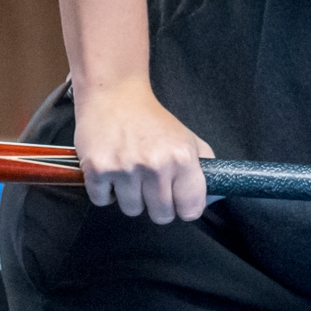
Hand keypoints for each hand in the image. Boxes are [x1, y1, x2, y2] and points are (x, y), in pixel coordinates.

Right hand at [72, 79, 214, 223]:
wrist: (115, 95)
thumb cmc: (152, 119)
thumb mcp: (188, 138)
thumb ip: (206, 167)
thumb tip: (214, 197)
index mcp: (181, 158)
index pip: (190, 210)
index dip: (184, 208)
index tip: (178, 201)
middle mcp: (155, 166)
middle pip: (161, 216)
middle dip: (157, 204)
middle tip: (151, 183)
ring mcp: (124, 169)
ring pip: (132, 210)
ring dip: (130, 197)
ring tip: (130, 172)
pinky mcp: (96, 170)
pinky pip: (102, 201)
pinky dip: (105, 191)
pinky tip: (111, 171)